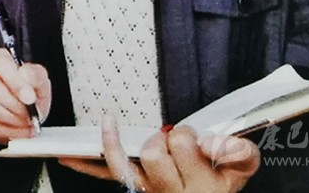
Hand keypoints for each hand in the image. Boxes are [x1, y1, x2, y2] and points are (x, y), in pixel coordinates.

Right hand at [0, 48, 50, 144]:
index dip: (16, 83)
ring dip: (13, 120)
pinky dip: (8, 132)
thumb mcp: (39, 78)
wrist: (24, 105)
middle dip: (15, 106)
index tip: (30, 98)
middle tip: (31, 115)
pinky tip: (20, 131)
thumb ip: (35, 74)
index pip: (1, 65)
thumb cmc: (29, 89)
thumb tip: (25, 75)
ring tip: (28, 123)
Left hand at [60, 115, 258, 192]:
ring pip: (125, 167)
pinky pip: (106, 176)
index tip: (195, 138)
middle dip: (161, 140)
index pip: (184, 147)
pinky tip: (66, 155)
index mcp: (202, 187)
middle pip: (153, 154)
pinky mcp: (134, 188)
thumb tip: (219, 143)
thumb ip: (240, 152)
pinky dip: (86, 165)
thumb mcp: (242, 167)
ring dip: (116, 143)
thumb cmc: (222, 178)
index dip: (186, 136)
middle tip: (174, 140)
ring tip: (110, 123)